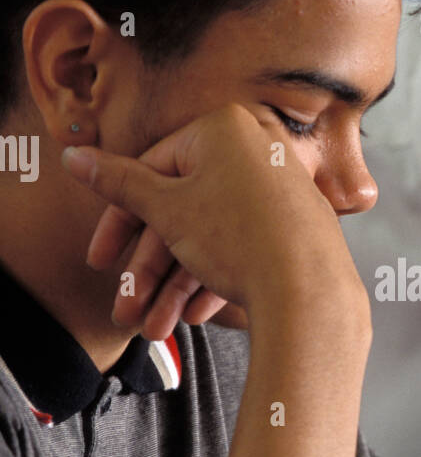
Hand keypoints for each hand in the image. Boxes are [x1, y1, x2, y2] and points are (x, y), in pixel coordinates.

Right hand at [62, 104, 367, 338]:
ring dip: (175, 286)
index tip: (101, 259)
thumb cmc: (240, 240)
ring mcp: (281, 187)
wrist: (311, 293)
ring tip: (156, 327)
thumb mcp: (167, 210)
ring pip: (210, 236)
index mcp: (223, 129)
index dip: (120, 222)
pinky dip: (215, 280)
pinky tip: (193, 315)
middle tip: (126, 306)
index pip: (152, 171)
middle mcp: (257, 148)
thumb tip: (73, 156)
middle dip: (149, 270)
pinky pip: (244, 246)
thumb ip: (118, 182)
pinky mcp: (296, 225)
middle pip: (181, 210)